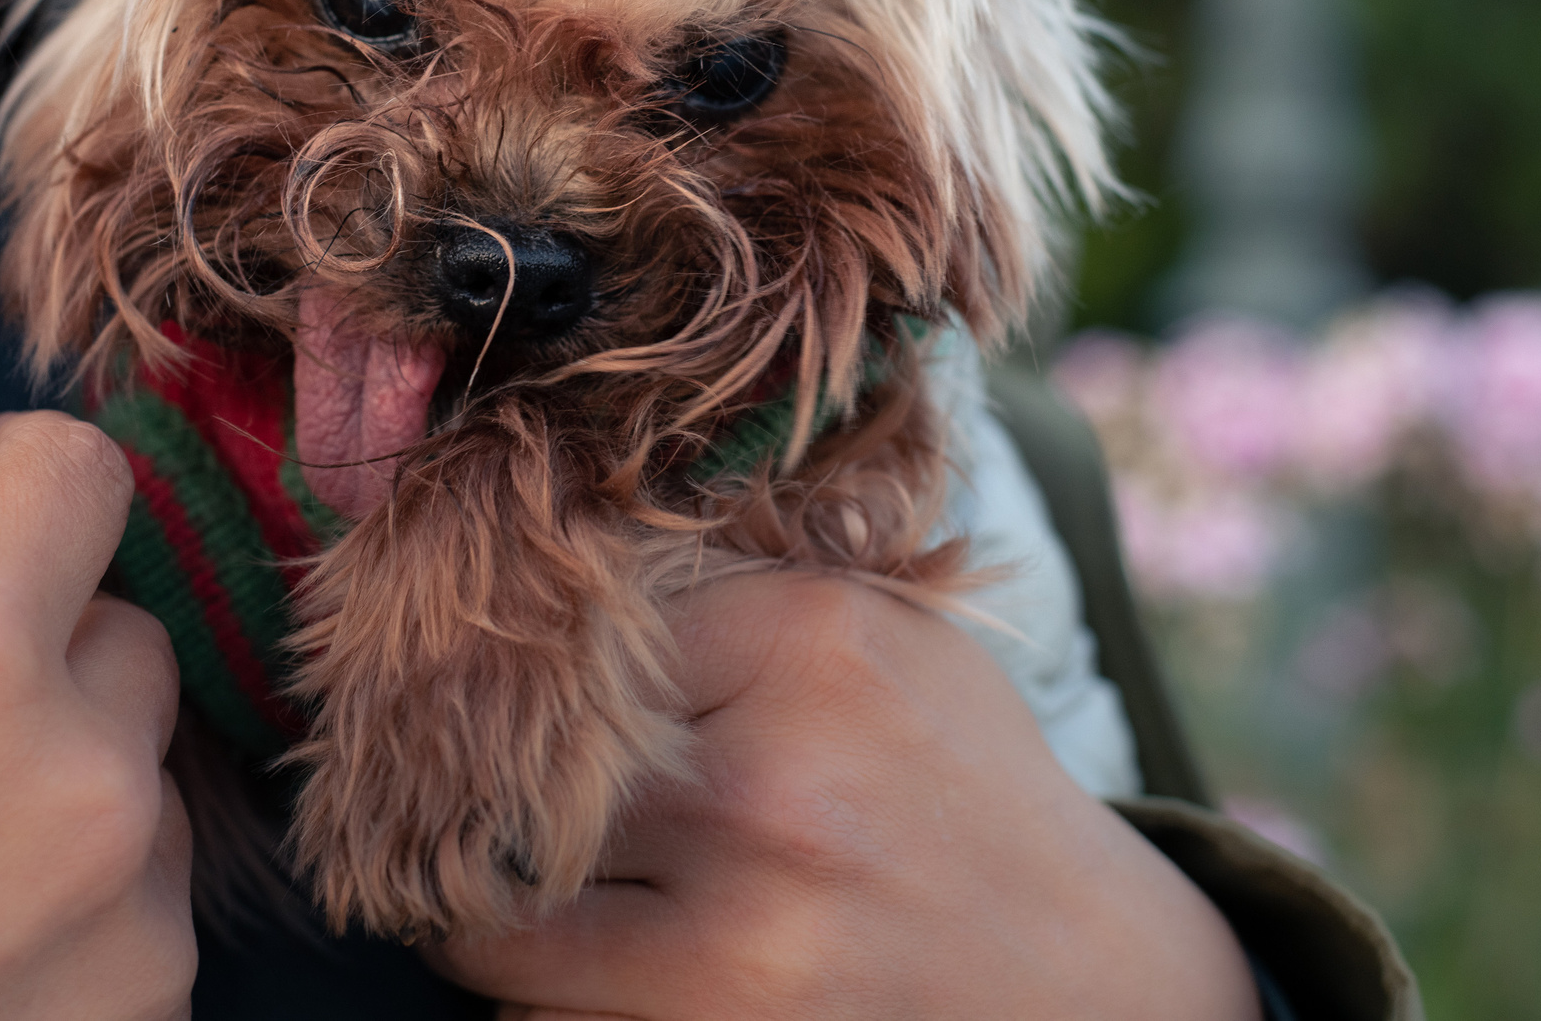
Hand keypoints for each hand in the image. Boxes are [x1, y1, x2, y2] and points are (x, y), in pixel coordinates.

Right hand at [0, 348, 193, 1020]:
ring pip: (142, 761)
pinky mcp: (162, 1003)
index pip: (80, 480)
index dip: (26, 468)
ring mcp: (142, 899)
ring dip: (68, 767)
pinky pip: (152, 887)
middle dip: (36, 633)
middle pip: (119, 625)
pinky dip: (88, 887)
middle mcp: (86, 769)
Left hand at [429, 572, 1257, 1020]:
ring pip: (501, 915)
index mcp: (803, 644)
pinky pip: (549, 1016)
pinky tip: (591, 966)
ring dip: (489, 910)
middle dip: (475, 792)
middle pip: (515, 774)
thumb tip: (538, 565)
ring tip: (510, 887)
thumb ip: (728, 588)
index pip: (565, 641)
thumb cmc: (958, 784)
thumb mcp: (879, 637)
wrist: (1090, 974)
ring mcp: (748, 929)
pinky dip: (545, 997)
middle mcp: (767, 783)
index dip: (511, 674)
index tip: (470, 691)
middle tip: (450, 793)